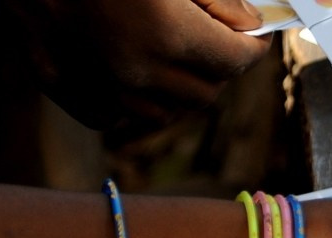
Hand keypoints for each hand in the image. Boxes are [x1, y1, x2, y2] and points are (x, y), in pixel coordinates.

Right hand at [4, 0, 272, 133]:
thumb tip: (249, 25)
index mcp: (166, 32)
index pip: (235, 60)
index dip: (253, 47)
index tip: (257, 36)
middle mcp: (137, 71)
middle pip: (207, 91)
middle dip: (221, 67)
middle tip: (220, 41)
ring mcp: (104, 89)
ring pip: (170, 113)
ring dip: (185, 89)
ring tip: (182, 59)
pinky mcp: (75, 95)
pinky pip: (124, 117)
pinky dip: (140, 103)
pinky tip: (139, 75)